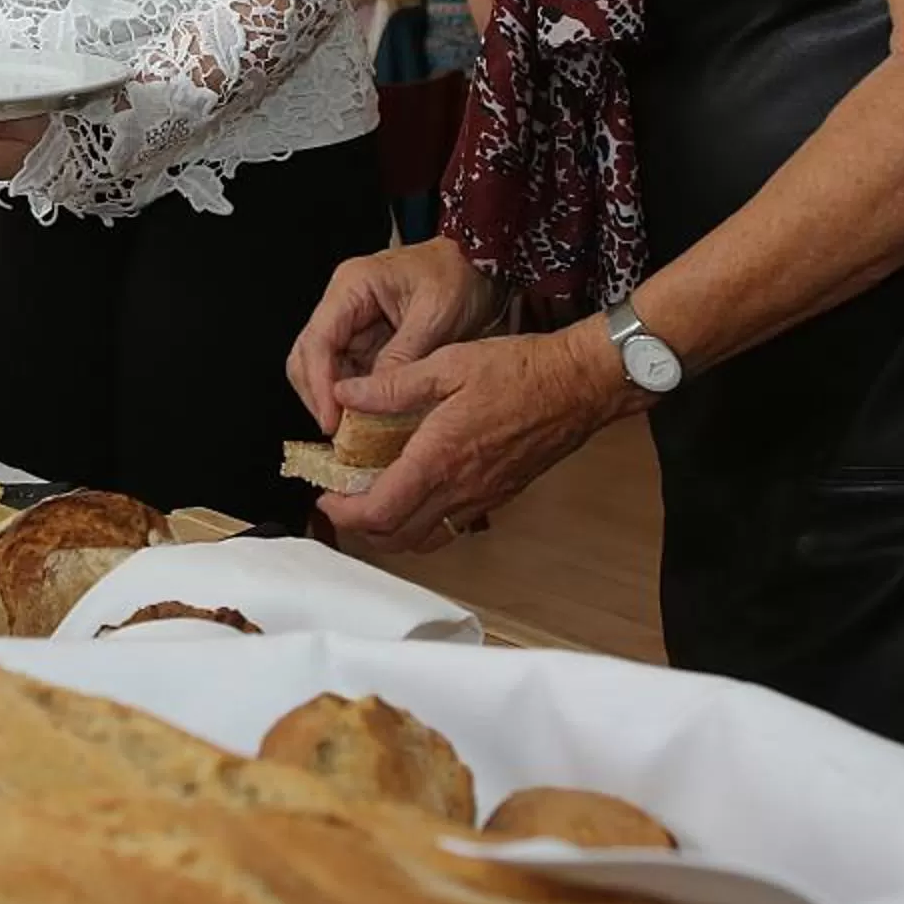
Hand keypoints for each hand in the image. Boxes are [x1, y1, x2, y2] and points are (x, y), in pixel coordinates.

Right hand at [285, 236, 504, 433]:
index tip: (331, 421)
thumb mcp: (434, 318)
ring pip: (323, 367)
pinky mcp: (365, 337)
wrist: (477, 263)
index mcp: (352, 286)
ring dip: (335, 398)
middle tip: (338, 432)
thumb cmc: (458, 277)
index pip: (319, 341)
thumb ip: (402, 356)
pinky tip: (367, 416)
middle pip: (308, 355)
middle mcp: (343, 302)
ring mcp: (352, 320)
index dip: (320, 385)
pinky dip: (354, 395)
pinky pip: (348, 371)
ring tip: (353, 430)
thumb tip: (374, 396)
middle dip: (319, 395)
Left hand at [320, 321, 639, 552]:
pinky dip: (423, 521)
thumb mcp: (446, 364)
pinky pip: (450, 527)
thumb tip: (346, 394)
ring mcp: (481, 498)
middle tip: (341, 500)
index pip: (379, 512)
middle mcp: (459, 490)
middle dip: (360, 527)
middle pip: (396, 538)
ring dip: (391, 529)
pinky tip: (416, 489)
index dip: (343, 514)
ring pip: (424, 539)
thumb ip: (392, 385)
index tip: (325, 497)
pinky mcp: (498, 496)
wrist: (578, 386)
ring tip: (373, 498)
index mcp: (439, 459)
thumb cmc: (519, 371)